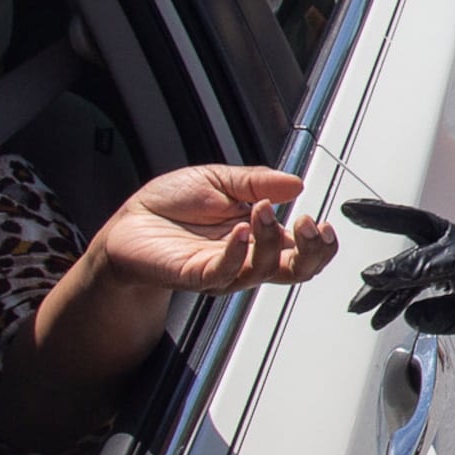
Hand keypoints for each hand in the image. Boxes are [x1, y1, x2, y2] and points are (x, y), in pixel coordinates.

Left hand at [94, 165, 337, 293]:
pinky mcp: (197, 275)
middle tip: (310, 223)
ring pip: (264, 269)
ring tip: (262, 210)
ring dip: (271, 239)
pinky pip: (225, 271)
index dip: (321, 243)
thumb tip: (295, 182)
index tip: (324, 222)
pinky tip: (239, 230)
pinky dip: (237, 251)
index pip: (302, 250)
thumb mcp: (220, 179)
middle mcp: (246, 257)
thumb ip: (258, 181)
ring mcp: (223, 269)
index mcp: (258, 236)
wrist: (129, 223)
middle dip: (313, 251)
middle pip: (296, 271)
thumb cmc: (170, 206)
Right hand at [342, 200, 454, 334]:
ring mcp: (448, 253)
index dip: (403, 271)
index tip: (374, 278)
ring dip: (380, 286)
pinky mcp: (443, 270)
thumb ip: (453, 315)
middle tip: (352, 222)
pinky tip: (376, 319)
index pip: (434, 261)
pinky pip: (412, 282)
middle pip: (415, 229)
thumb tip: (412, 318)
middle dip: (381, 224)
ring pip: (407, 263)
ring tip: (355, 308)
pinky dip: (393, 300)